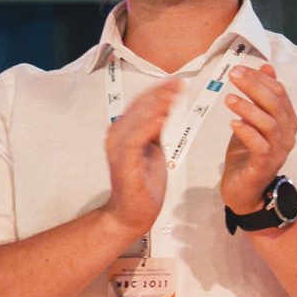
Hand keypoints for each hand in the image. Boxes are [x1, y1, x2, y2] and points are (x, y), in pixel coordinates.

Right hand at [101, 81, 178, 239]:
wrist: (132, 213)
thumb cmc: (142, 182)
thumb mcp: (153, 149)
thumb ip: (154, 130)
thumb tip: (164, 109)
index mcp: (123, 132)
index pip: (141, 104)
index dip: (159, 91)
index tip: (178, 82)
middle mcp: (117, 136)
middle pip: (139, 108)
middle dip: (160, 94)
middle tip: (180, 84)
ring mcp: (118, 150)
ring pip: (136, 120)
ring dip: (155, 106)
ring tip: (173, 96)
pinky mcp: (124, 164)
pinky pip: (134, 141)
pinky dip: (146, 128)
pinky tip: (161, 120)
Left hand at [220, 63, 296, 213]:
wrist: (244, 190)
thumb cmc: (248, 153)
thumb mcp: (254, 120)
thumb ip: (262, 96)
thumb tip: (267, 67)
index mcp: (287, 122)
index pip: (280, 93)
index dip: (261, 78)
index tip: (239, 69)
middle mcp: (287, 135)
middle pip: (276, 105)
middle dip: (254, 87)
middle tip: (234, 76)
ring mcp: (278, 151)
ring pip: (269, 124)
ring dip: (249, 109)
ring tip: (229, 99)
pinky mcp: (264, 165)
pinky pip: (260, 146)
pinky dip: (247, 132)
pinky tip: (233, 123)